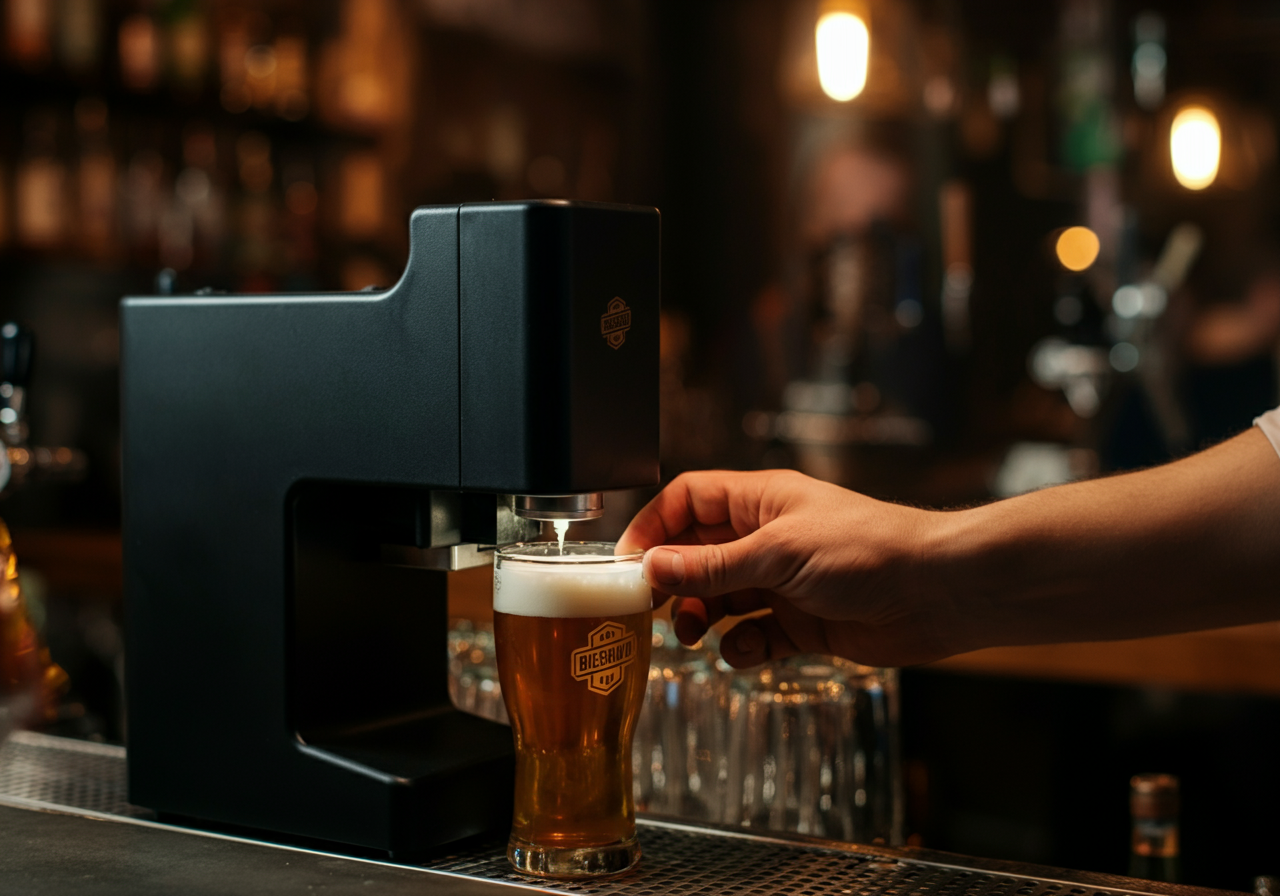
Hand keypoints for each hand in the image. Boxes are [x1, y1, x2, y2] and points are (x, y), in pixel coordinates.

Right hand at [617, 470, 960, 668]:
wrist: (938, 592)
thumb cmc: (869, 549)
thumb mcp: (778, 552)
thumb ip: (712, 565)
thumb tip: (652, 568)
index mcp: (760, 501)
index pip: (688, 501)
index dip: (654, 527)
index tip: (627, 563)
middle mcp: (767, 539)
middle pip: (696, 554)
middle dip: (670, 582)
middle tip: (649, 610)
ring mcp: (783, 582)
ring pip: (719, 599)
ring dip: (699, 618)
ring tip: (690, 635)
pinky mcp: (802, 623)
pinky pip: (752, 635)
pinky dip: (741, 647)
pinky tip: (746, 650)